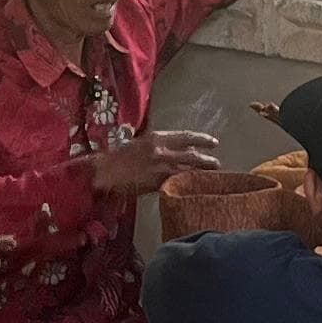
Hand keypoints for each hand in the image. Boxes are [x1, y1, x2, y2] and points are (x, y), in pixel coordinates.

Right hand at [91, 130, 222, 199]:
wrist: (104, 172)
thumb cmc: (119, 156)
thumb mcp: (140, 143)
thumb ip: (159, 144)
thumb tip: (178, 147)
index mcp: (157, 138)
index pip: (186, 136)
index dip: (202, 139)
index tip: (214, 142)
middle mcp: (162, 151)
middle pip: (192, 155)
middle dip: (207, 159)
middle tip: (217, 163)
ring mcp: (160, 169)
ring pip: (188, 170)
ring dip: (201, 172)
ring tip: (212, 175)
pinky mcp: (157, 184)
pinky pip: (177, 182)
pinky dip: (186, 183)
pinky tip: (194, 186)